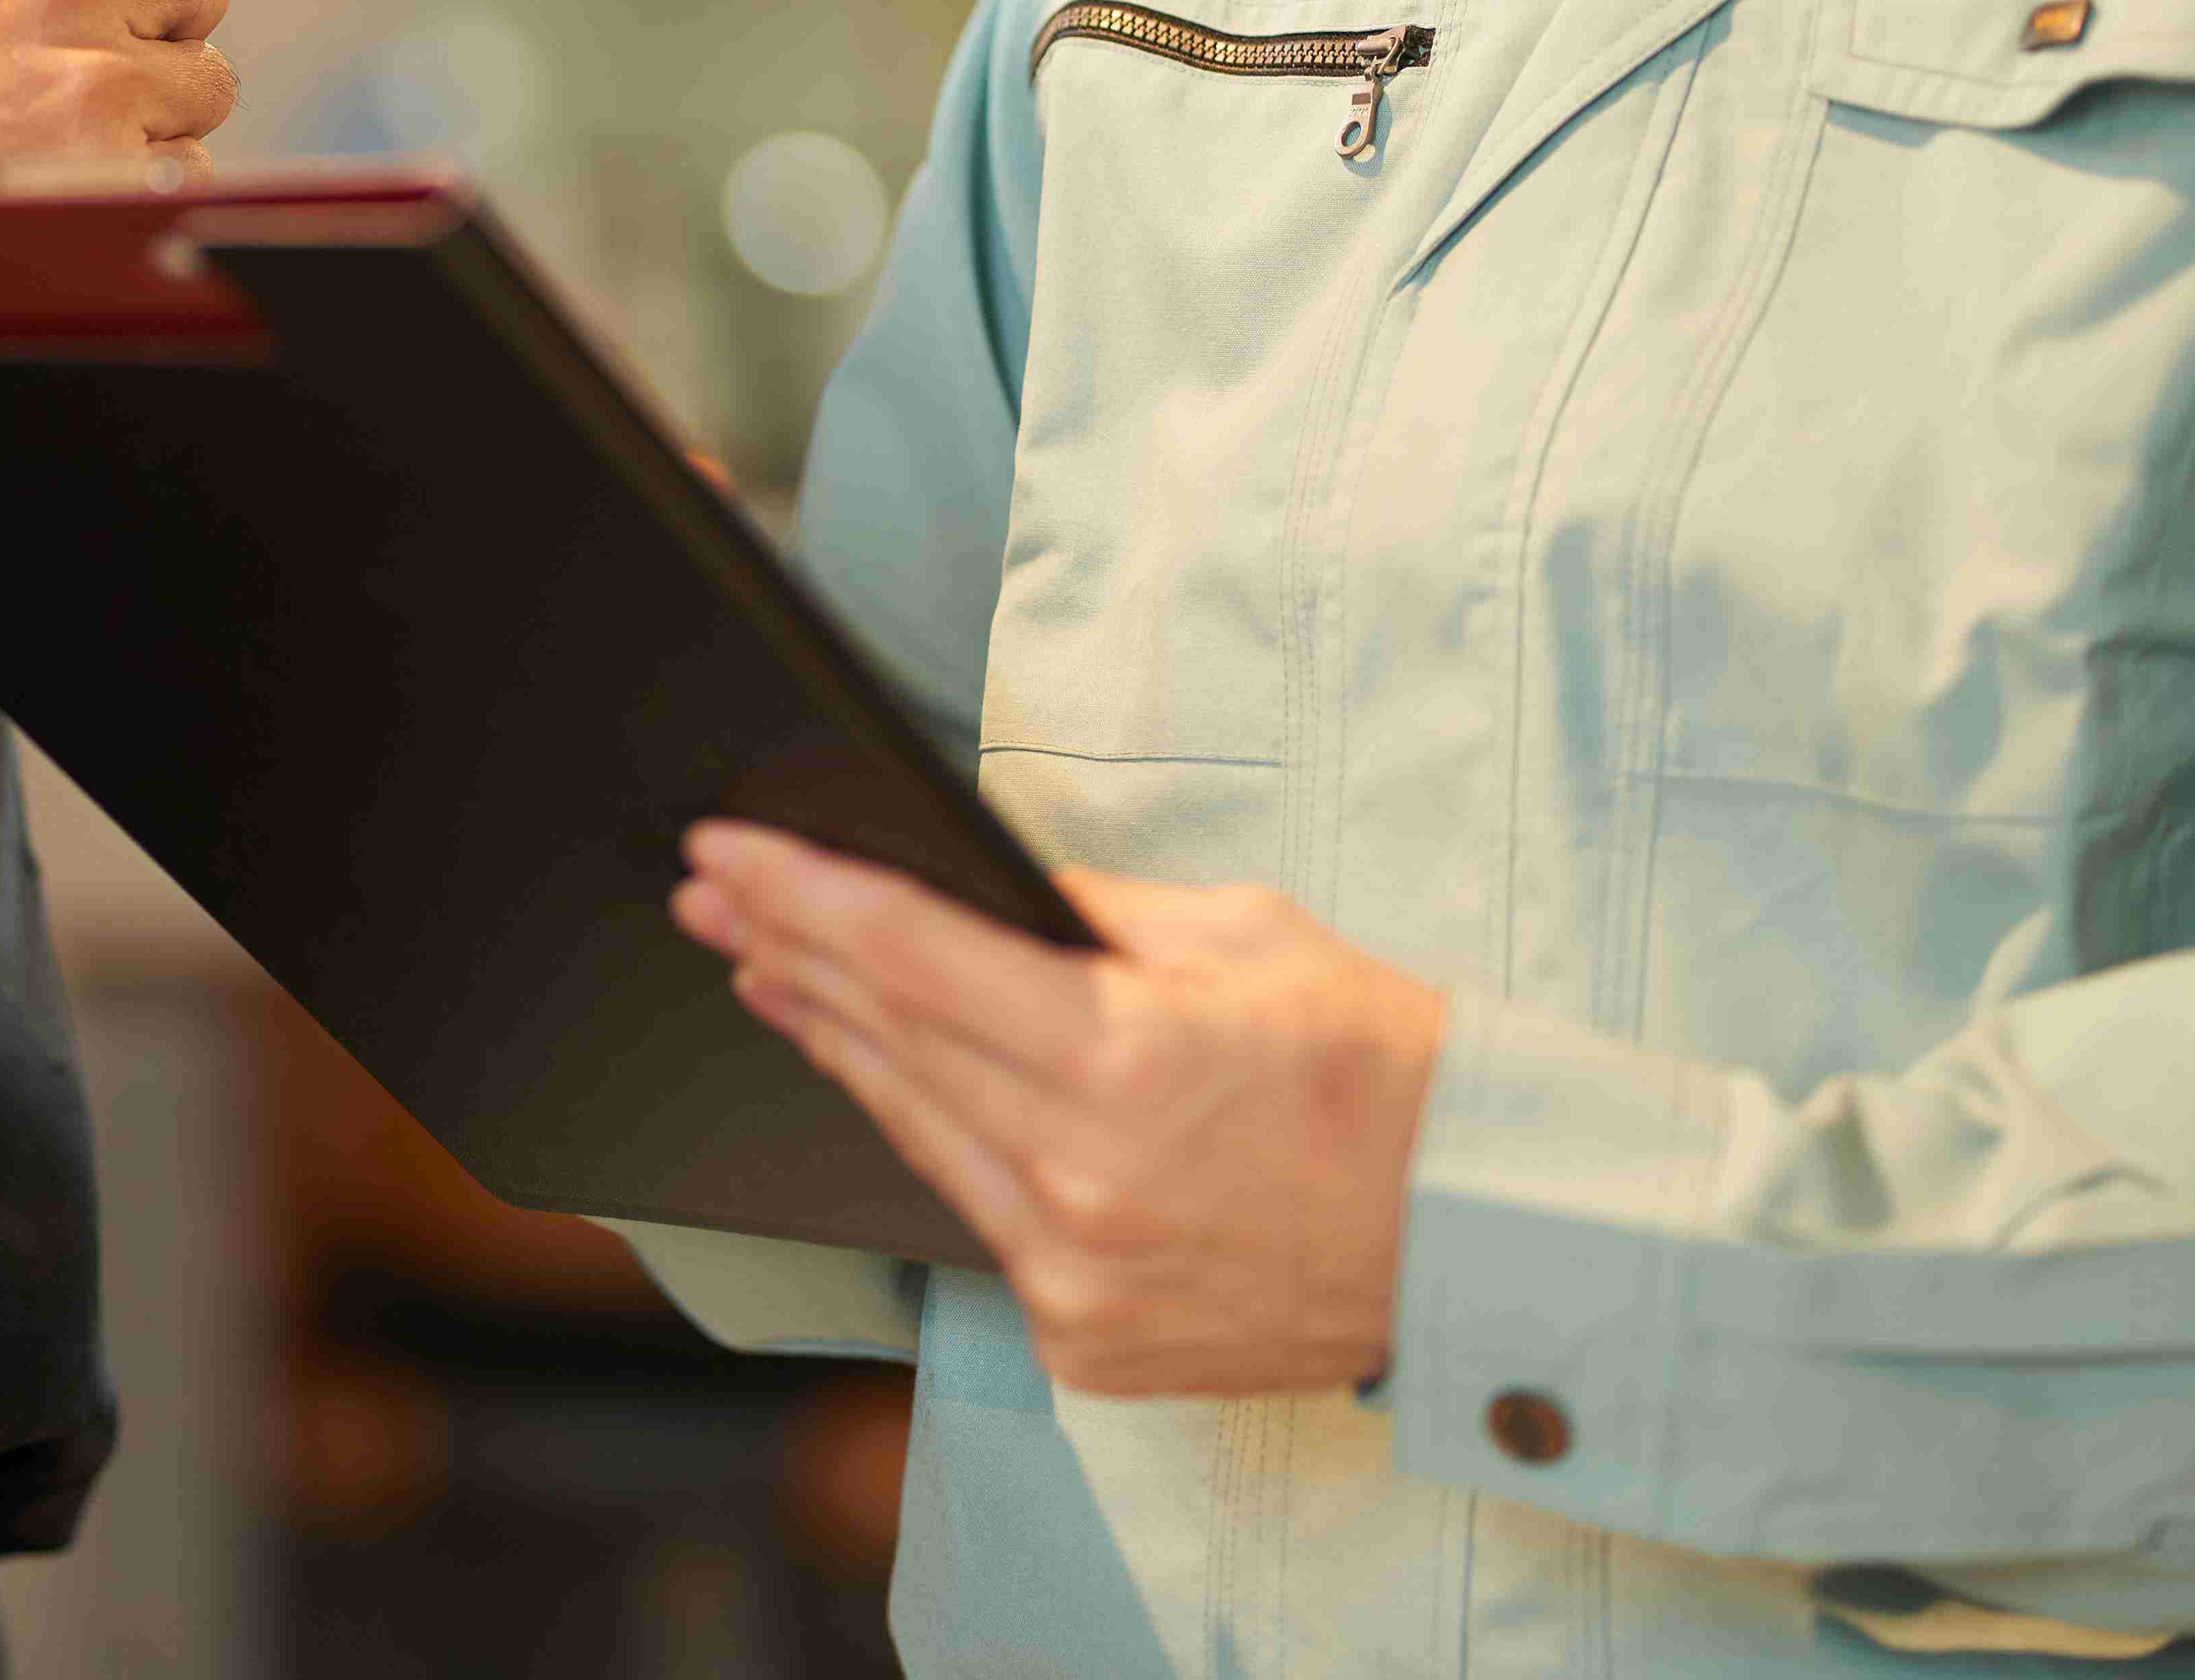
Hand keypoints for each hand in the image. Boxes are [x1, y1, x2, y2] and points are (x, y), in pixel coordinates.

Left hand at [671, 822, 1444, 1398]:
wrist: (1481, 1237)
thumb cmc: (1382, 1071)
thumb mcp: (1243, 936)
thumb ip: (1091, 910)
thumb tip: (976, 876)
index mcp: (1123, 1057)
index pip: (906, 956)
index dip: (800, 895)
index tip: (725, 854)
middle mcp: (1080, 1178)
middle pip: (885, 1039)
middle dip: (785, 953)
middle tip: (713, 897)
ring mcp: (1074, 1274)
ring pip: (912, 1129)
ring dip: (828, 1042)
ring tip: (764, 971)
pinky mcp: (1083, 1338)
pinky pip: (973, 1215)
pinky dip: (928, 1137)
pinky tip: (879, 1078)